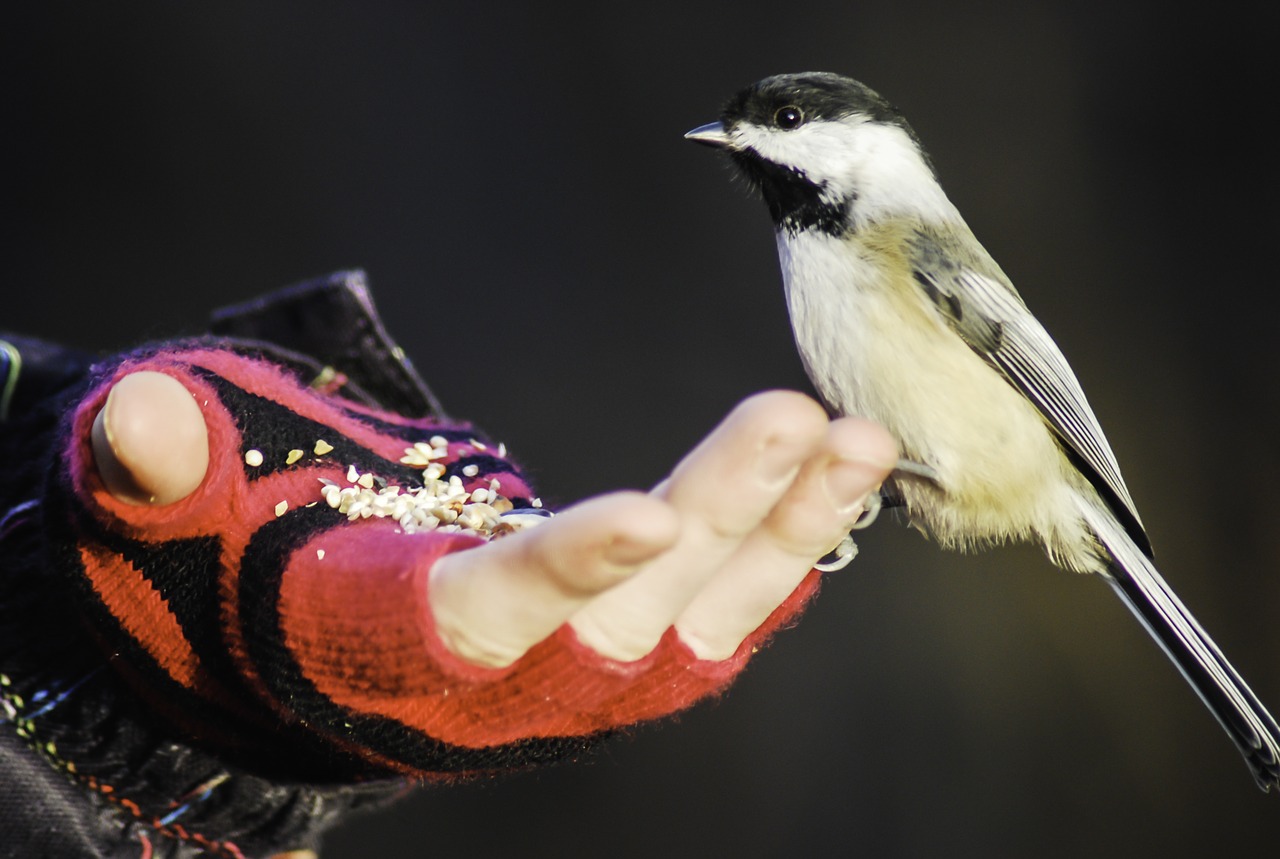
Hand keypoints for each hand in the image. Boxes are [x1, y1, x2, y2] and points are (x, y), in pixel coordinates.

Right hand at [93, 373, 895, 666]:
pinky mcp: (632, 655)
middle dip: (727, 520)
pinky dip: (786, 559)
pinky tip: (844, 489)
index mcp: (405, 646)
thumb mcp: (190, 518)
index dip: (563, 574)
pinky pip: (723, 620)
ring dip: (791, 530)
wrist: (330, 644)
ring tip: (865, 440)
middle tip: (814, 420)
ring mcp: (586, 676)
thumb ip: (165, 472)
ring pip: (706, 618)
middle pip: (635, 615)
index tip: (649, 514)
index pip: (490, 617)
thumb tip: (139, 414)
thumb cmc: (259, 570)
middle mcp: (515, 682)